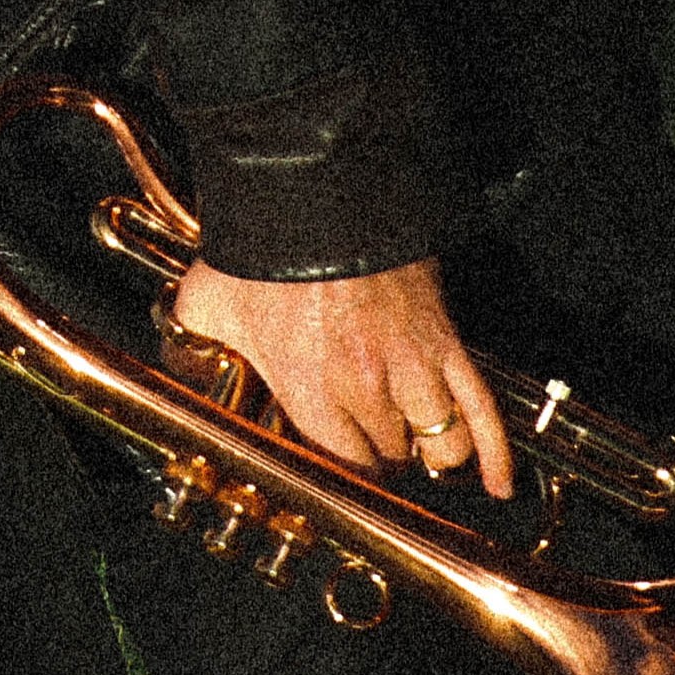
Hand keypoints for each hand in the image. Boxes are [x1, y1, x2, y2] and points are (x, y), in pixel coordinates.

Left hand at [165, 256, 515, 504]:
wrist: (315, 192)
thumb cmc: (260, 250)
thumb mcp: (206, 305)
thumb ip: (193, 343)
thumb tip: (175, 361)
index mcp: (306, 390)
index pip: (341, 468)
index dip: (348, 474)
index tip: (347, 472)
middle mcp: (363, 389)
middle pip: (391, 457)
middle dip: (385, 458)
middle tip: (378, 447)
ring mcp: (410, 366)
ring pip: (440, 444)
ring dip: (434, 453)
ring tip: (426, 452)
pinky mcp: (444, 340)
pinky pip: (482, 408)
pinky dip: (495, 451)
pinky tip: (498, 482)